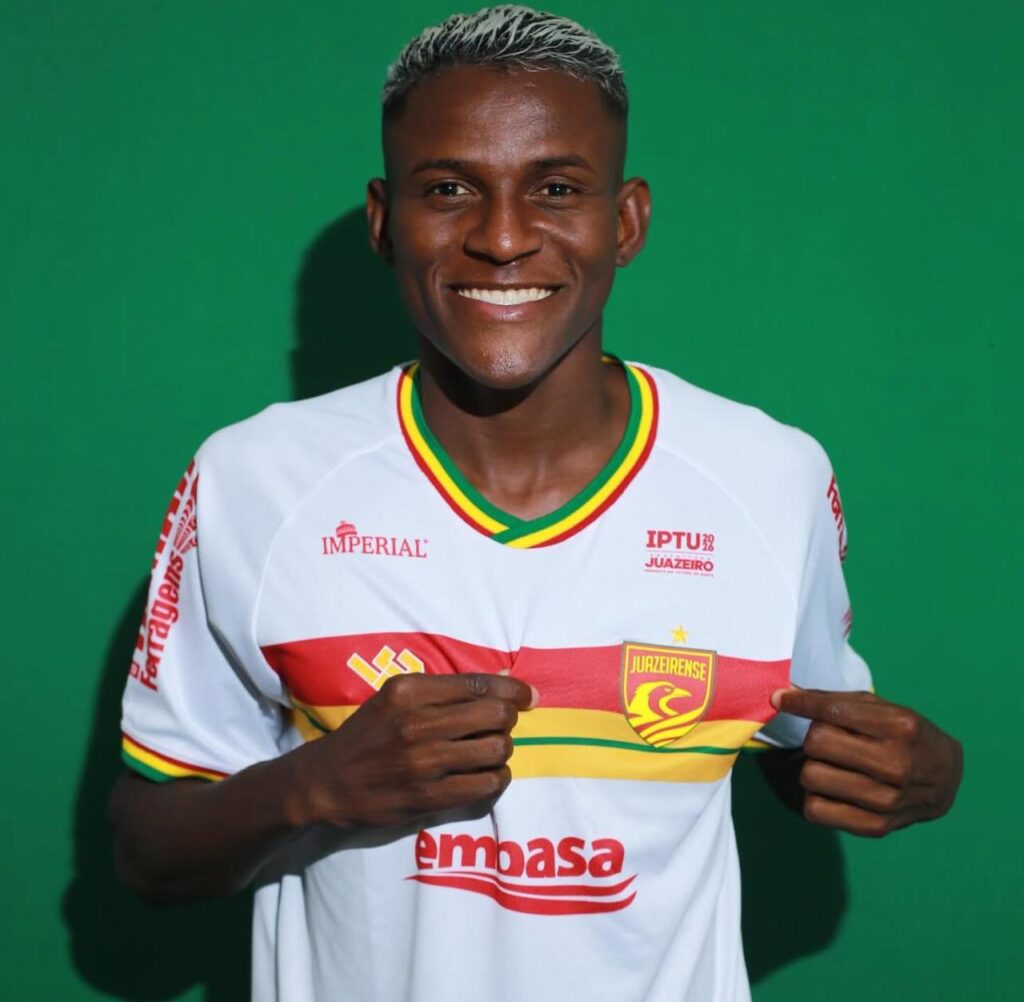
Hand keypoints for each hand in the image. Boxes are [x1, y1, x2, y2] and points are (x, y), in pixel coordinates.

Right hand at [293, 672, 535, 829]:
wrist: (327, 781)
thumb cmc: (367, 733)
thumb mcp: (396, 697)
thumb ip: (446, 690)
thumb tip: (505, 680)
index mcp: (410, 691)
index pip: (480, 684)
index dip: (514, 690)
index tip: (528, 696)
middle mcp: (418, 723)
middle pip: (495, 715)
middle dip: (508, 719)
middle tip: (501, 726)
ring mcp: (424, 762)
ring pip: (496, 749)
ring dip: (503, 750)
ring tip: (491, 751)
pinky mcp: (428, 796)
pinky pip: (486, 785)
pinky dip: (497, 778)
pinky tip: (489, 775)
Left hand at [770, 688, 962, 836]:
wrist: (947, 778)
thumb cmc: (906, 735)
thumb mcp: (883, 708)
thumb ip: (836, 700)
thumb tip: (783, 697)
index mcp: (900, 727)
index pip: (832, 711)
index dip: (799, 703)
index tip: (779, 699)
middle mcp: (896, 764)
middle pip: (816, 743)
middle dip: (813, 737)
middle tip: (827, 740)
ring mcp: (887, 800)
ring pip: (811, 776)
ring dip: (813, 767)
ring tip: (833, 766)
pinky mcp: (876, 827)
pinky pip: (815, 809)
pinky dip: (814, 796)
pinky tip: (832, 788)